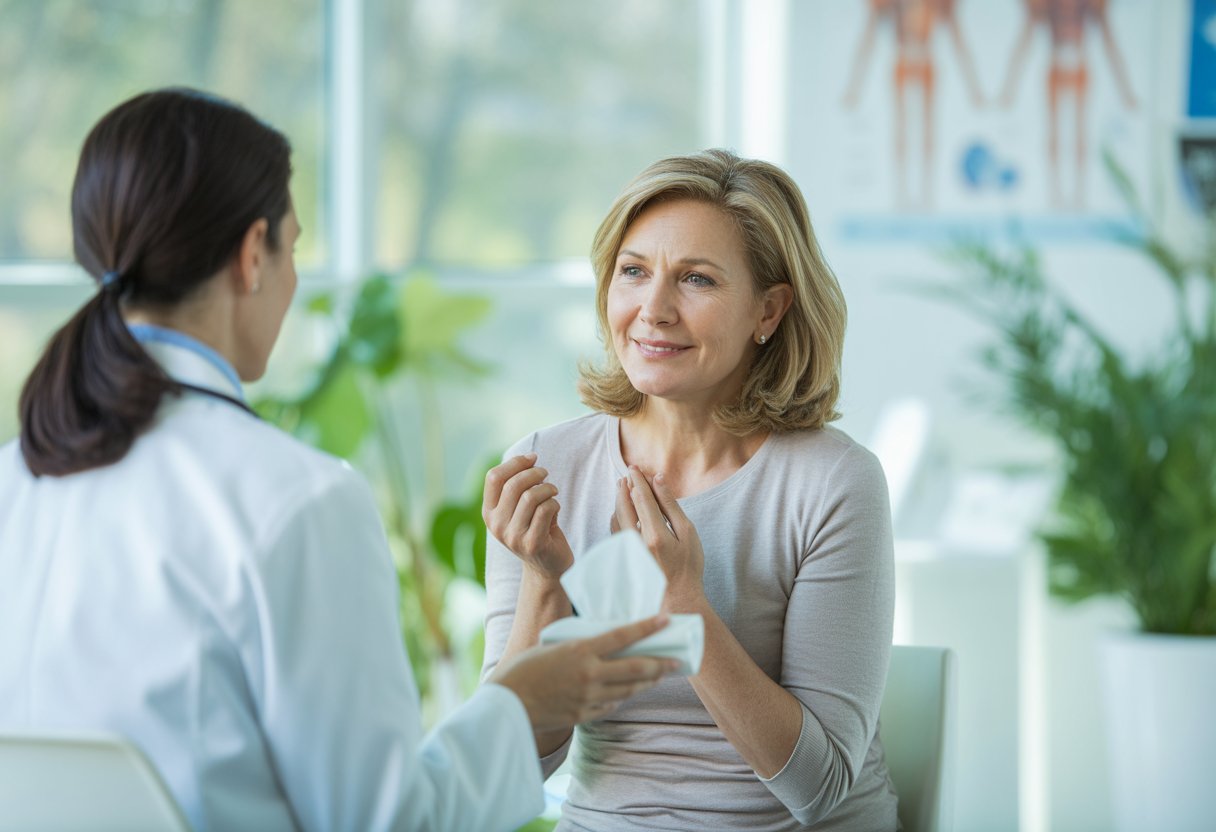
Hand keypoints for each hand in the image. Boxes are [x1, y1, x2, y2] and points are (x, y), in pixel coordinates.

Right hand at [483, 453, 573, 578]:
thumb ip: (519, 485)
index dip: (515, 462)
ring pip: (530, 496)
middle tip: (546, 475)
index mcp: (489, 513)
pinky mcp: (532, 543)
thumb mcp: (520, 507)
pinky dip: (555, 503)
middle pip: (513, 485)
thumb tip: (530, 458)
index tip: (532, 458)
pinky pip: (545, 510)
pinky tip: (556, 508)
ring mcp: (513, 537)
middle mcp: (496, 526)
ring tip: (553, 492)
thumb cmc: (536, 529)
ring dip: (547, 488)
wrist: (547, 567)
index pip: (494, 477)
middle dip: (535, 473)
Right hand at [491, 614, 677, 730]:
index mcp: (580, 651)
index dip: (647, 627)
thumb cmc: (523, 669)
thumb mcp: (552, 647)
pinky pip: (611, 706)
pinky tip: (627, 693)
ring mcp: (588, 697)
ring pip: (628, 690)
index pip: (622, 636)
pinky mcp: (583, 715)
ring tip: (659, 676)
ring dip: (646, 682)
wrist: (507, 704)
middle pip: (635, 668)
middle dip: (660, 664)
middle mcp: (589, 674)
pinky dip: (622, 698)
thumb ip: (578, 646)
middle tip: (676, 660)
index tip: (666, 619)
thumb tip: (598, 644)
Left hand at [611, 466, 705, 609]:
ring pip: (616, 517)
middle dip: (625, 486)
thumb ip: (671, 506)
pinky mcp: (622, 557)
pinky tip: (621, 510)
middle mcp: (636, 542)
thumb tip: (659, 480)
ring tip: (623, 486)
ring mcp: (626, 551)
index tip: (634, 468)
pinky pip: (615, 530)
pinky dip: (617, 515)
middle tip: (627, 473)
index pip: (641, 499)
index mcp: (655, 534)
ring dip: (619, 499)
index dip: (637, 480)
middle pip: (624, 505)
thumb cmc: (688, 565)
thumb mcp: (687, 533)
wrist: (676, 596)